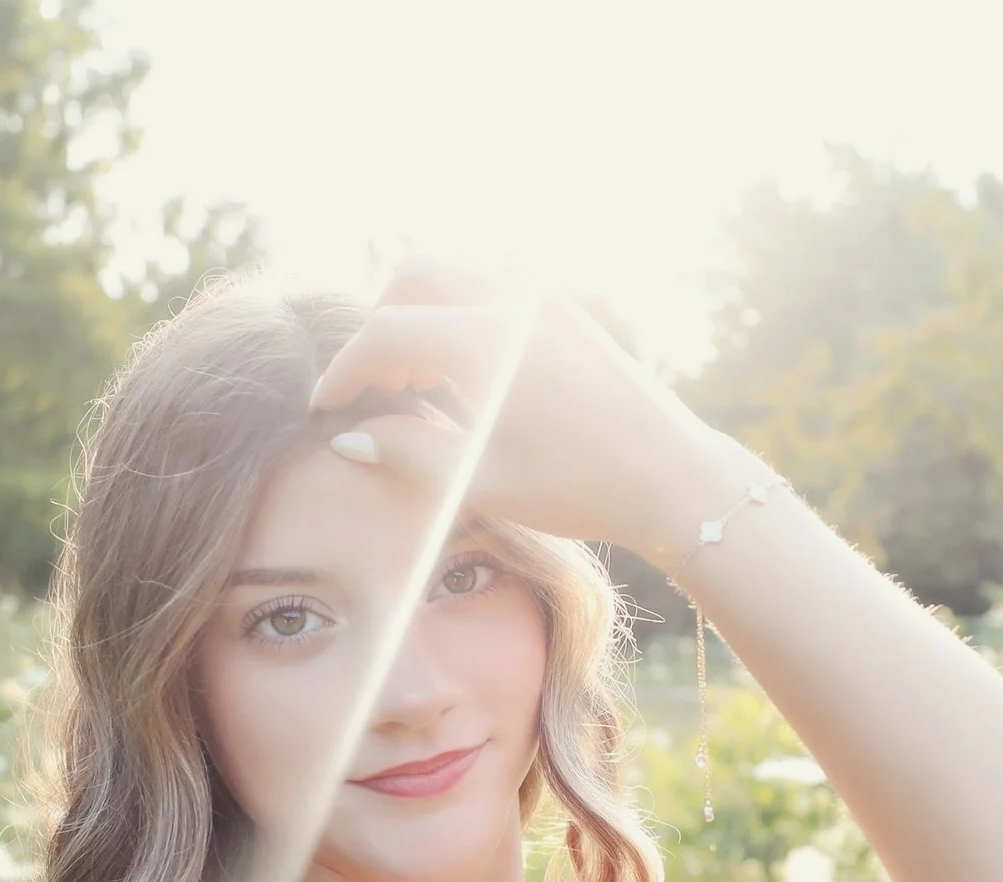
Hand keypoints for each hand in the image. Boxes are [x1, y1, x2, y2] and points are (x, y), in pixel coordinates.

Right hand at [307, 256, 735, 564]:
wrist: (673, 477)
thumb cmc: (582, 489)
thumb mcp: (485, 482)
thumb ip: (408, 453)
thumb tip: (348, 436)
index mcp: (491, 344)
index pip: (387, 333)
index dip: (347, 370)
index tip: (328, 405)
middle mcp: (517, 303)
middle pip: (413, 275)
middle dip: (381, 323)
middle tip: (378, 384)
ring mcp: (546, 297)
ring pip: (454, 272)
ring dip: (421, 312)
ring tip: (418, 380)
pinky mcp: (567, 307)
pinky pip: (492, 286)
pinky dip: (460, 312)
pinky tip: (463, 371)